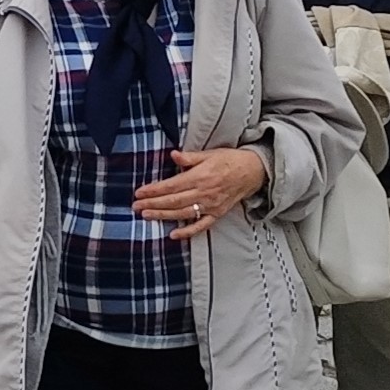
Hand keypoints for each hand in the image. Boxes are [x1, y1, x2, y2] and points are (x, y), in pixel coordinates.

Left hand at [134, 146, 264, 241]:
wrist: (253, 171)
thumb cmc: (229, 160)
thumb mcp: (209, 154)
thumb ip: (190, 158)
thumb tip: (173, 155)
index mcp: (200, 177)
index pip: (171, 186)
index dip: (153, 190)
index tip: (139, 193)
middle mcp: (204, 193)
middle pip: (173, 201)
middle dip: (152, 204)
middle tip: (135, 207)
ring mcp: (211, 206)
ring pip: (183, 214)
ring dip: (163, 216)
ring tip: (146, 216)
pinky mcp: (217, 214)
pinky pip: (201, 226)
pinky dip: (187, 232)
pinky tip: (173, 235)